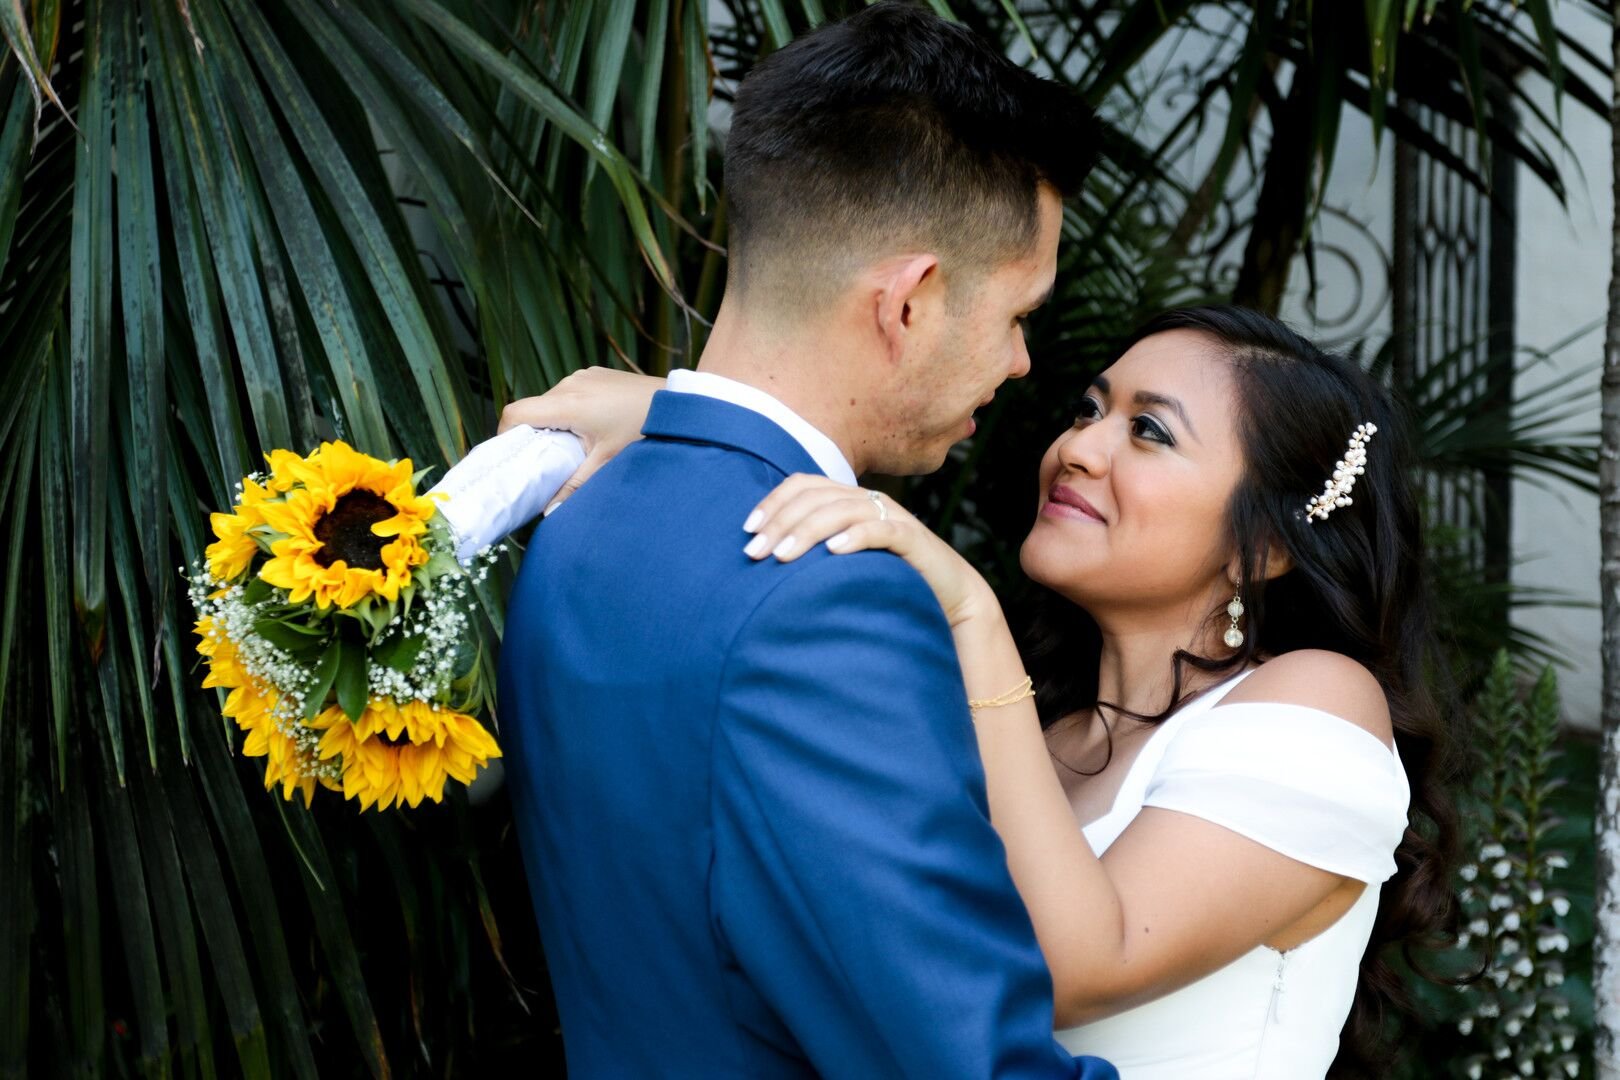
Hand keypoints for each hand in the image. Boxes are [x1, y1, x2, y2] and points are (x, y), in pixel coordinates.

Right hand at [498, 368, 663, 511]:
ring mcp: (584, 377)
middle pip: (533, 410)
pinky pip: (570, 394)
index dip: (506, 436)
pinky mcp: (597, 376)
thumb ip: (574, 487)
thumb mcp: (608, 463)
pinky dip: (570, 413)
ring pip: (551, 402)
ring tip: (572, 449)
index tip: (513, 458)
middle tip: (545, 463)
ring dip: (555, 424)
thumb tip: (550, 512)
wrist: (682, 406)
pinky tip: (590, 432)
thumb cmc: (647, 430)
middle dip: (534, 436)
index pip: (515, 413)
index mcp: (568, 403)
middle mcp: (571, 384)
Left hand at [742, 475, 997, 626]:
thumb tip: (767, 559)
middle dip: (780, 523)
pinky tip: (834, 552)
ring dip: (808, 531)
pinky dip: (856, 537)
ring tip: (782, 556)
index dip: (773, 502)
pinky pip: (882, 530)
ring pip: (843, 510)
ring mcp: (892, 517)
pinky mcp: (913, 539)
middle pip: (816, 497)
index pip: (804, 485)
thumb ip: (814, 553)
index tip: (748, 530)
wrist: (949, 595)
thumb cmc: (889, 580)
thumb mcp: (845, 562)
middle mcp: (868, 501)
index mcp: (849, 500)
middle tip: (755, 553)